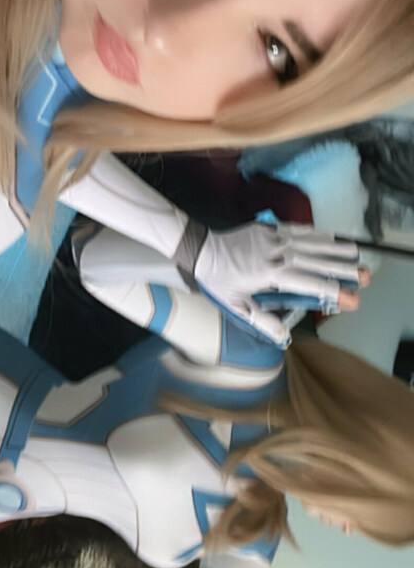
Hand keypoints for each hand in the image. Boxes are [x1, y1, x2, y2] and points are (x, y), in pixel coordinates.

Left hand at [193, 222, 366, 347]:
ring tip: (356, 253)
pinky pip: (297, 230)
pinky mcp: (268, 229)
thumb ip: (263, 321)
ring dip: (334, 248)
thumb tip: (284, 338)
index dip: (333, 292)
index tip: (353, 299)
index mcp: (271, 276)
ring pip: (310, 243)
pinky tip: (329, 236)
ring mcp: (274, 239)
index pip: (309, 285)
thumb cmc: (218, 281)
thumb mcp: (237, 306)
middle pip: (316, 262)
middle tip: (365, 275)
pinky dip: (315, 233)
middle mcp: (277, 255)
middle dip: (343, 269)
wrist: (200, 250)